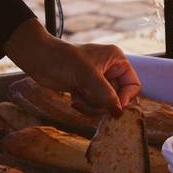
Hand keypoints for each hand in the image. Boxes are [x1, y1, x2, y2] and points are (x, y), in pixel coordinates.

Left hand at [4, 19, 140, 116]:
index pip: (133, 85)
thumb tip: (119, 112)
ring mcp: (98, 81)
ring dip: (91, 105)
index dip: (125, 98)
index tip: (114, 107)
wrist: (39, 60)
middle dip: (102, 102)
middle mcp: (110, 70)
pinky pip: (94, 105)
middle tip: (88, 99)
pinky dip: (84, 105)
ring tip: (78, 98)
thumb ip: (105, 94)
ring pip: (105, 104)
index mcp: (117, 60)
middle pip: (118, 98)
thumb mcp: (87, 76)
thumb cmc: (63, 59)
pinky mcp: (87, 89)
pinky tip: (74, 99)